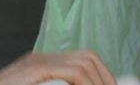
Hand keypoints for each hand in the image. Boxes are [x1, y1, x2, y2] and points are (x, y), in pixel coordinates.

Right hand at [0, 51, 116, 84]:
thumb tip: (77, 84)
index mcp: (42, 65)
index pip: (83, 60)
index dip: (102, 76)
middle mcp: (41, 58)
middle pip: (87, 57)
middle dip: (106, 79)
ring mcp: (36, 62)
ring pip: (83, 64)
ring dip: (98, 82)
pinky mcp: (33, 70)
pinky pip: (73, 72)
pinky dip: (86, 83)